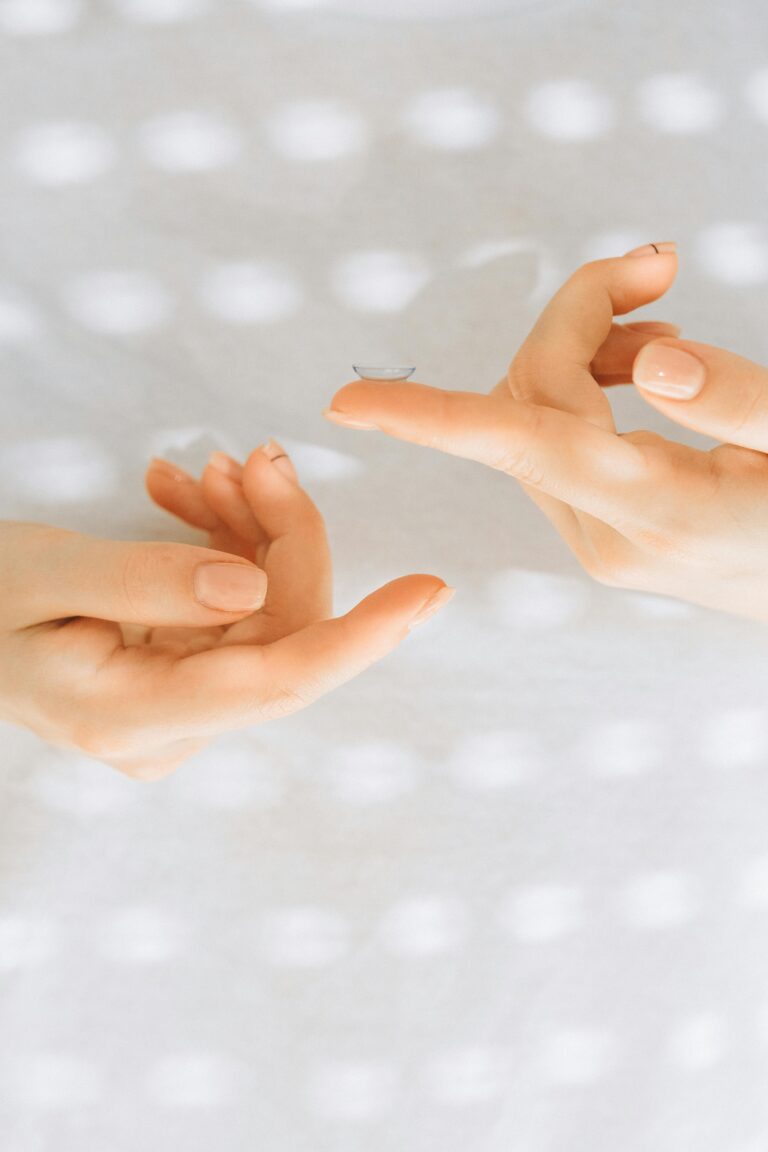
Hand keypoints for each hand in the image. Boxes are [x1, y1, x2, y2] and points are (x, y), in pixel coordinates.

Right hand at [0, 440, 451, 779]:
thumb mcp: (43, 572)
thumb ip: (147, 580)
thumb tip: (251, 586)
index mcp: (130, 717)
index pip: (276, 684)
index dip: (361, 638)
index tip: (427, 591)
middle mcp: (170, 727)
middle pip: (280, 631)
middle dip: (282, 535)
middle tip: (255, 456)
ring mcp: (181, 706)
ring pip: (265, 611)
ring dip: (249, 529)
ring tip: (206, 470)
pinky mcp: (183, 676)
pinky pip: (236, 605)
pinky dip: (224, 543)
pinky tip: (188, 497)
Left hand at [324, 241, 767, 623]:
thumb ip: (741, 402)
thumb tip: (657, 359)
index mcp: (658, 511)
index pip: (522, 447)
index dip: (430, 417)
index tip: (348, 405)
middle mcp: (607, 537)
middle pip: (533, 401)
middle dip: (579, 319)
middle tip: (657, 270)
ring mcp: (600, 543)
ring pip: (540, 419)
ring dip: (590, 352)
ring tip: (669, 324)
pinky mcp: (602, 535)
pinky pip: (560, 444)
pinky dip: (592, 389)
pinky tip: (649, 369)